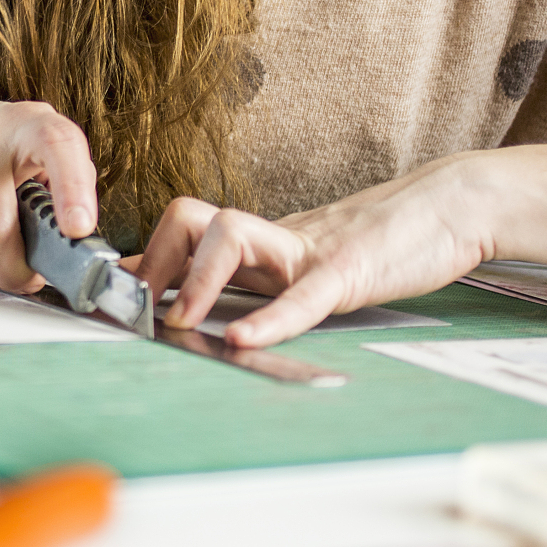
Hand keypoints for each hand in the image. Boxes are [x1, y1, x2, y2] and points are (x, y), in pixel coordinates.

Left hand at [133, 158, 481, 347]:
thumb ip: (261, 279)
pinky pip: (302, 293)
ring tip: (181, 322)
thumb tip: (209, 302)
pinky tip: (245, 342)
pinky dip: (271, 319)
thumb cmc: (384, 240)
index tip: (95, 291)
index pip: (180, 234)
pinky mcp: (349, 268)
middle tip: (136, 306)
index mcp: (260, 242)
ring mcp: (309, 249)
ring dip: (195, 281)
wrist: (452, 205)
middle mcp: (273, 238)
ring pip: (231, 235)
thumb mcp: (308, 264)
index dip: (134, 261)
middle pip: (188, 220)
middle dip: (151, 262)